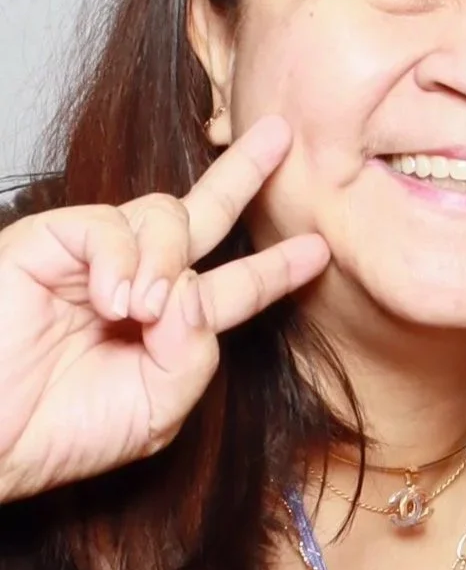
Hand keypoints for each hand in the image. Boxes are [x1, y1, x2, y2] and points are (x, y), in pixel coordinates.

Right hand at [0, 117, 327, 503]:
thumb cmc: (57, 433)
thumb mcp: (154, 409)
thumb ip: (193, 354)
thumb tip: (193, 290)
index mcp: (160, 326)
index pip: (227, 287)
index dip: (272, 269)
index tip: (318, 250)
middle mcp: (130, 281)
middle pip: (198, 214)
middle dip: (241, 174)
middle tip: (280, 136)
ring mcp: (87, 260)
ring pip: (164, 216)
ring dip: (168, 262)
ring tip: (140, 312)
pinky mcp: (42, 243)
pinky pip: (107, 224)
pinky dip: (122, 259)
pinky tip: (111, 300)